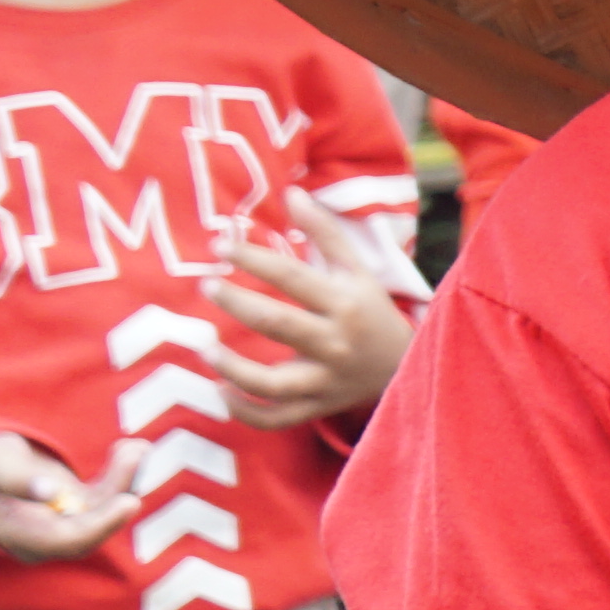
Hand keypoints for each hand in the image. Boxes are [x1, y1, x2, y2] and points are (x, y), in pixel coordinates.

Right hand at [0, 431, 150, 563]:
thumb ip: (17, 479)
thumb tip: (51, 492)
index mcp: (23, 536)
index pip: (69, 541)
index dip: (102, 524)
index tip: (129, 502)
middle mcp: (49, 538)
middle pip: (95, 526)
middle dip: (120, 492)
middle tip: (137, 456)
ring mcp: (65, 523)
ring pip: (105, 509)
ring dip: (125, 479)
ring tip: (137, 447)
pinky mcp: (77, 507)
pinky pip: (106, 496)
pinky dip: (121, 473)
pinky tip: (133, 447)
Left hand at [214, 227, 411, 426]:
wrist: (406, 367)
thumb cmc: (371, 311)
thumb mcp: (356, 269)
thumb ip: (324, 232)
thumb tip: (291, 192)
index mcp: (344, 303)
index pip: (291, 276)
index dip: (253, 258)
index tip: (221, 246)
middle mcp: (334, 343)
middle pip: (277, 323)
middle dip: (236, 302)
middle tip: (206, 284)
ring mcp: (324, 381)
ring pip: (272, 382)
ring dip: (232, 367)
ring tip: (204, 348)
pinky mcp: (316, 407)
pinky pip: (276, 417)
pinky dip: (246, 412)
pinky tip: (220, 391)